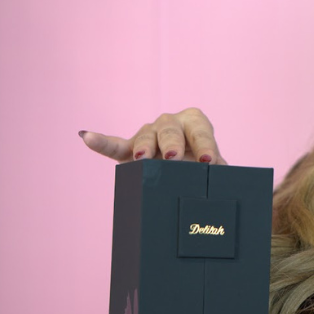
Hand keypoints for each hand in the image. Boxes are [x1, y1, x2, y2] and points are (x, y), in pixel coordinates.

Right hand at [79, 107, 225, 163]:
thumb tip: (227, 190)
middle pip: (169, 129)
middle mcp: (170, 123)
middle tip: (174, 158)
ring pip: (145, 136)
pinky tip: (86, 137)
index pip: (199, 131)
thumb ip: (222, 176)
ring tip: (143, 158)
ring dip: (144, 146)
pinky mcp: (130, 149)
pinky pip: (115, 145)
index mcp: (194, 123)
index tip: (208, 161)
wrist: (190, 173)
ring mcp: (148, 134)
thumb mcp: (216, 170)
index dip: (204, 145)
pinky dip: (100, 142)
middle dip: (171, 142)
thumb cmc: (205, 169)